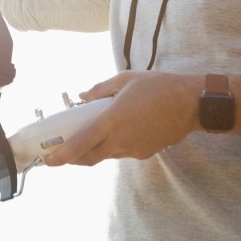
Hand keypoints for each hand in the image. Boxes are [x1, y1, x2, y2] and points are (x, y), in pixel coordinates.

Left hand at [43, 71, 197, 166]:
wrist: (192, 104)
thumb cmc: (159, 87)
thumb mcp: (125, 79)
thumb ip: (100, 90)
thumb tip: (82, 96)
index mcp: (111, 121)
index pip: (80, 144)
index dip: (62, 156)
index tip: (48, 161)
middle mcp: (120, 140)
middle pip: (89, 158)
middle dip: (72, 158)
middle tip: (62, 153)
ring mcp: (133, 149)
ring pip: (106, 155)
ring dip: (94, 150)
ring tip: (90, 136)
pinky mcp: (144, 154)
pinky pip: (122, 153)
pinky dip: (113, 146)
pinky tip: (118, 132)